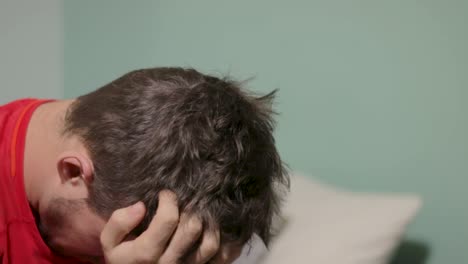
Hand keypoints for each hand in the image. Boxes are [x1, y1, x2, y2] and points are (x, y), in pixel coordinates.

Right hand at [100, 191, 242, 263]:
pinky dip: (226, 242)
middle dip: (190, 207)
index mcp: (146, 253)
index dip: (169, 200)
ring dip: (209, 223)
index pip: (168, 220)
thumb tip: (140, 206)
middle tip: (185, 201)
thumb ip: (118, 223)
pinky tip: (220, 228)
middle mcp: (170, 263)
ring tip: (200, 212)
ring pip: (211, 243)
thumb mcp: (110, 243)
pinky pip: (221, 258)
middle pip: (192, 228)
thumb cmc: (123, 257)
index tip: (165, 194)